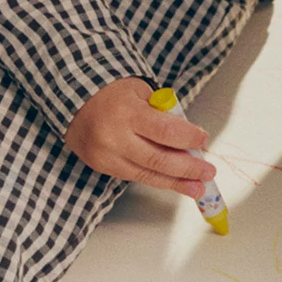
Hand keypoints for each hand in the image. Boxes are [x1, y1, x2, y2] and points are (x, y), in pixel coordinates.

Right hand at [64, 77, 215, 195]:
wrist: (73, 99)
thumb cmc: (113, 93)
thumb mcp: (141, 92)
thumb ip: (163, 115)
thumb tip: (189, 141)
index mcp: (127, 112)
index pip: (165, 132)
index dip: (189, 139)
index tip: (203, 140)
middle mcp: (114, 137)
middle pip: (158, 159)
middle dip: (188, 168)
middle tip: (208, 172)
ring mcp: (106, 155)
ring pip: (147, 174)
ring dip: (176, 183)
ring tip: (198, 188)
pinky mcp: (101, 166)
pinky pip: (134, 176)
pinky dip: (157, 179)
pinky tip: (175, 183)